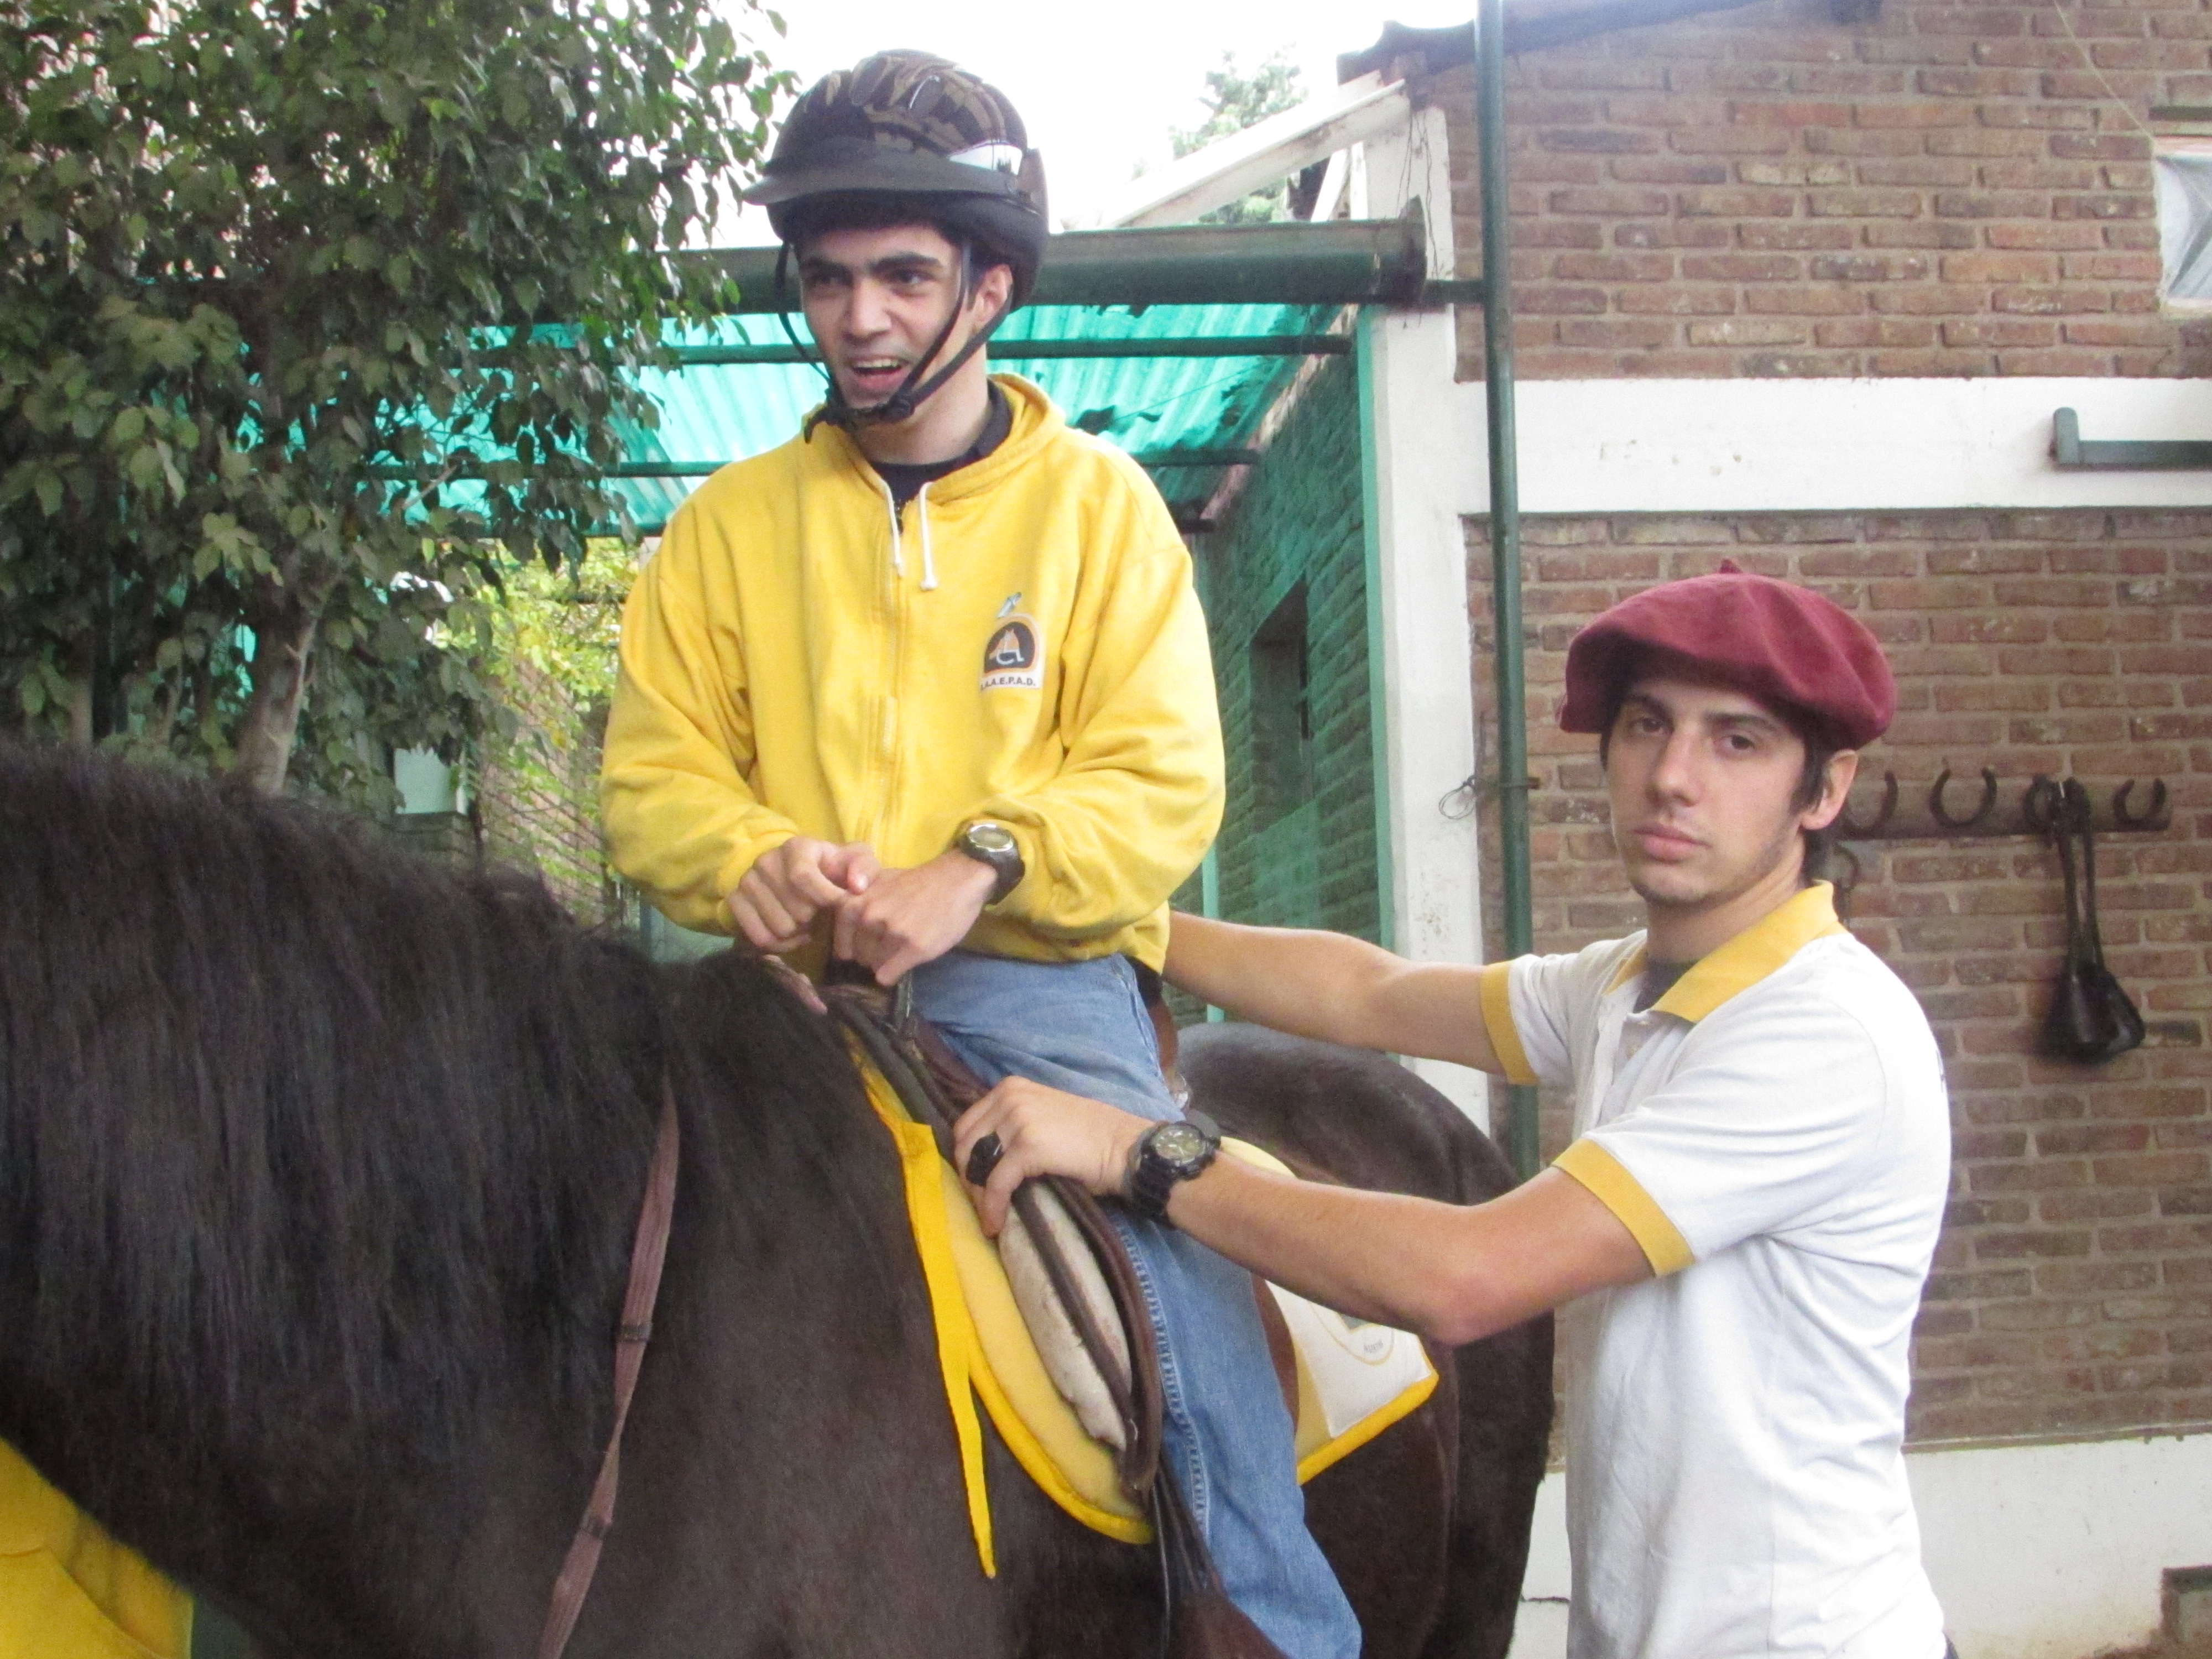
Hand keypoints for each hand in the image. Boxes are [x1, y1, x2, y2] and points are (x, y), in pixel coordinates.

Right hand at [728, 837, 873, 953]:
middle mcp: (766, 861)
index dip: (824, 897)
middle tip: (819, 913)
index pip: (802, 877)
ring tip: (806, 922)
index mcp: (795, 847)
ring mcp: (747, 881)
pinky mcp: (736, 901)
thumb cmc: (832, 869)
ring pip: (779, 928)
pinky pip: (760, 939)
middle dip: (815, 918)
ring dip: (799, 933)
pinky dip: (780, 945)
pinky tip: (792, 935)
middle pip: (795, 910)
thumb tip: (856, 886)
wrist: (799, 874)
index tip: (837, 903)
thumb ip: (864, 868)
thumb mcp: (855, 861)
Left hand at [831, 850, 996, 984]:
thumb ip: (858, 902)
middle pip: (859, 956)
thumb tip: (843, 927)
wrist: (957, 880)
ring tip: (901, 949)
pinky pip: (888, 975)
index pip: (841, 943)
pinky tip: (905, 962)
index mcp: (856, 901)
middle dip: (871, 956)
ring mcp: (891, 932)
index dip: (852, 947)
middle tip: (889, 946)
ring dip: (885, 963)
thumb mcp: (878, 883)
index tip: (865, 946)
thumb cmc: (917, 882)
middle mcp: (869, 916)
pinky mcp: (913, 948)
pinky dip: (893, 975)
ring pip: (874, 966)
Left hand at [952, 1077, 1150, 1235]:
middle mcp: (1010, 1097)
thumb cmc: (1092, 1139)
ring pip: (977, 1163)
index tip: (974, 1184)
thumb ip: (1014, 1125)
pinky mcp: (1028, 1145)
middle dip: (968, 1178)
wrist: (1127, 1147)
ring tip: (989, 1216)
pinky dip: (992, 1207)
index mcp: (1011, 1087)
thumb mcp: (1044, 1118)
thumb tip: (986, 1158)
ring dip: (978, 1196)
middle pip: (965, 1143)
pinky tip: (996, 1225)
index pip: (968, 1124)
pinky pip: (996, 1183)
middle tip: (980, 1204)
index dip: (966, 1158)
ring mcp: (1018, 1119)